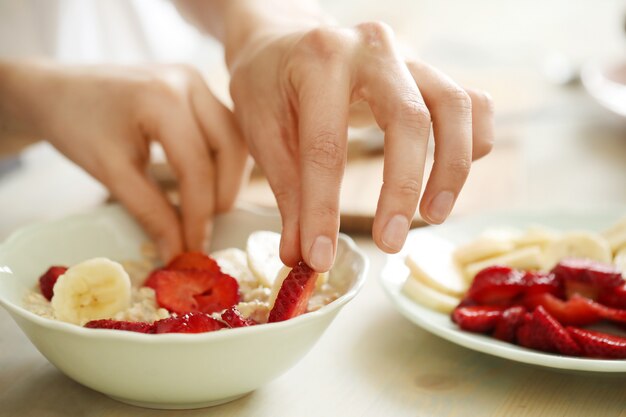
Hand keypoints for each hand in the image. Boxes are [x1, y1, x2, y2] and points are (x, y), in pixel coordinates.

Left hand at [4, 63, 246, 259]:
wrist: (58, 91)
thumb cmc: (75, 125)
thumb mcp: (110, 172)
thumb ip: (149, 212)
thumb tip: (179, 252)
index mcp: (163, 98)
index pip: (197, 166)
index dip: (199, 214)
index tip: (194, 249)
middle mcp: (188, 82)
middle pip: (230, 147)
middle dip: (223, 194)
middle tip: (204, 228)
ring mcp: (195, 81)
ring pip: (234, 138)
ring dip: (227, 178)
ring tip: (205, 209)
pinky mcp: (197, 88)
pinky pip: (225, 129)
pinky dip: (221, 161)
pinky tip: (206, 184)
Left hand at [226, 22, 493, 271]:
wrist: (285, 43)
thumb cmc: (269, 86)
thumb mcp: (263, 133)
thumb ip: (288, 193)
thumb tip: (302, 257)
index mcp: (319, 59)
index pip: (326, 145)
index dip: (323, 209)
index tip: (320, 257)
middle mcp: (371, 49)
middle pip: (408, 119)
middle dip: (401, 188)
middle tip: (389, 243)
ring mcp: (409, 57)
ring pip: (454, 107)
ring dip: (451, 168)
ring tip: (433, 216)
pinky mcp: (429, 74)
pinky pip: (472, 104)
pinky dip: (474, 141)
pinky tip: (452, 176)